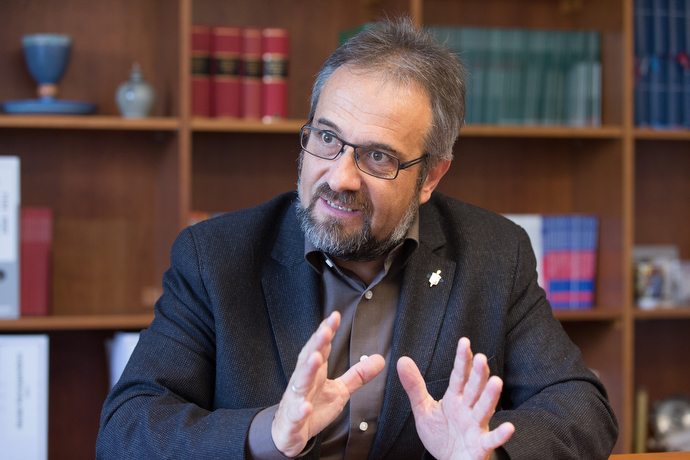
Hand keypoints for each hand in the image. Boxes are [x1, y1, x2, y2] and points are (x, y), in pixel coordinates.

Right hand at [271, 311, 385, 456]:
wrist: (289, 433)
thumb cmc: (313, 407)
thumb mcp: (340, 391)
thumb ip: (358, 375)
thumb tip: (380, 359)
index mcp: (316, 372)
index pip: (321, 347)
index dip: (327, 332)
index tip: (335, 317)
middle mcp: (304, 381)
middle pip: (309, 358)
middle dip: (317, 343)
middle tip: (325, 330)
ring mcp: (297, 398)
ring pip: (300, 381)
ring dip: (307, 369)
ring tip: (316, 358)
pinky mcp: (293, 419)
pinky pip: (296, 414)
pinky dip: (300, 410)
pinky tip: (305, 407)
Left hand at [397, 337, 513, 459]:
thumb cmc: (440, 435)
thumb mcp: (423, 409)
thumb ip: (414, 386)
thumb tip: (402, 360)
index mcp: (455, 398)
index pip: (459, 376)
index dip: (461, 360)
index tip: (464, 342)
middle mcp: (468, 409)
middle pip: (474, 389)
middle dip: (478, 374)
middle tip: (480, 358)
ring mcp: (476, 426)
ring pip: (484, 409)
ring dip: (491, 396)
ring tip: (496, 382)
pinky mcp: (481, 446)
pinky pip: (491, 440)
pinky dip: (500, 435)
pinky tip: (508, 427)